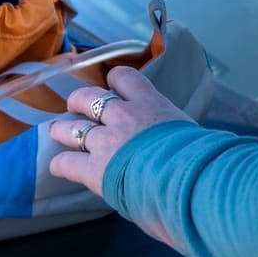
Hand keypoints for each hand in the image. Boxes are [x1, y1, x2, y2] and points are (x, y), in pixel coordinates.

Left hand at [48, 65, 193, 199]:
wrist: (192, 179)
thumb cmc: (201, 158)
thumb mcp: (187, 131)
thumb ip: (171, 131)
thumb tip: (175, 145)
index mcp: (150, 103)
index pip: (124, 77)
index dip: (113, 83)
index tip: (111, 89)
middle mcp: (123, 116)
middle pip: (88, 98)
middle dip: (79, 102)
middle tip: (76, 108)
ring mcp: (106, 141)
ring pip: (72, 128)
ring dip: (61, 130)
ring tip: (57, 132)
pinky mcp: (95, 168)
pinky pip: (67, 162)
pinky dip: (60, 164)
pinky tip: (58, 167)